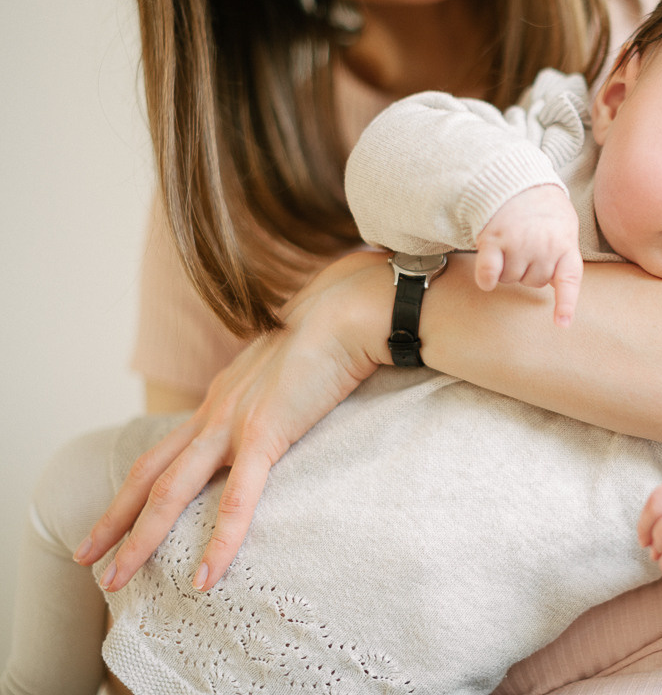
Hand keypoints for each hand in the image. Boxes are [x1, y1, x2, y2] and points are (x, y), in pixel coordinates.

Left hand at [74, 251, 394, 591]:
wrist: (348, 310)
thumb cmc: (332, 330)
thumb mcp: (291, 367)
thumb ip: (278, 391)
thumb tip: (290, 403)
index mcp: (222, 396)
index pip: (168, 449)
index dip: (140, 486)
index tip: (122, 516)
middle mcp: (215, 410)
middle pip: (148, 472)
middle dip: (114, 518)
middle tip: (86, 557)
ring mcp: (234, 422)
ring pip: (169, 490)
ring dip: (138, 537)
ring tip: (115, 578)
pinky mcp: (265, 433)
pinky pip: (237, 499)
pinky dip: (221, 540)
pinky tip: (206, 576)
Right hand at [473, 185, 582, 326]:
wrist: (514, 180)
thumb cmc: (542, 208)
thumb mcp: (565, 226)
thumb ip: (564, 254)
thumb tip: (558, 286)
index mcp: (565, 245)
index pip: (569, 281)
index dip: (566, 305)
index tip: (562, 324)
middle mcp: (544, 247)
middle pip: (533, 282)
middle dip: (529, 270)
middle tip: (527, 246)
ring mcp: (519, 244)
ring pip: (510, 279)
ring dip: (507, 268)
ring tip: (510, 245)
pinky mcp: (494, 241)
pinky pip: (489, 274)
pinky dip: (487, 278)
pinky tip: (487, 275)